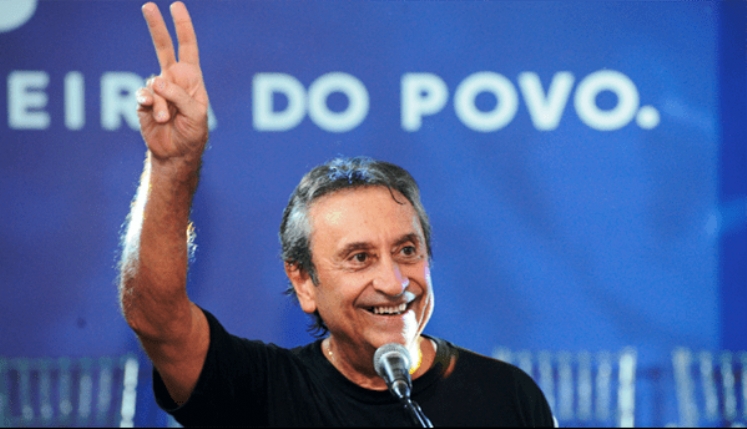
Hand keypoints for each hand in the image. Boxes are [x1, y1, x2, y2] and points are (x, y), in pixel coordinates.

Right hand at [136, 2, 207, 162]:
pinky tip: (156, 115)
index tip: (176, 6)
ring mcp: (157, 89)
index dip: (183, 27)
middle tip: (148, 6)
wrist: (176, 153)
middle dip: (156, 27)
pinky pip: (143, 95)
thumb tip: (157, 81)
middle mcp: (172, 79)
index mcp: (191, 78)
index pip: (188, 47)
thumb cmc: (193, 133)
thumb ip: (180, 96)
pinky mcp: (144, 101)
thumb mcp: (196, 114)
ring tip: (168, 119)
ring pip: (155, 85)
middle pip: (163, 47)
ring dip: (162, 104)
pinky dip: (150, 104)